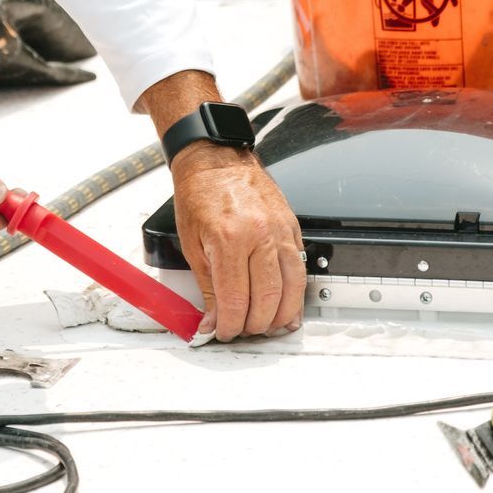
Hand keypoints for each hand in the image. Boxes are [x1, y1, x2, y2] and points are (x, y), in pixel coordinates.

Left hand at [170, 144, 305, 340]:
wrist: (215, 160)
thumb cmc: (199, 194)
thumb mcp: (191, 243)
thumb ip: (206, 287)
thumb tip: (212, 320)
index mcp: (228, 238)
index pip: (236, 299)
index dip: (230, 324)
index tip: (223, 332)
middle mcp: (259, 234)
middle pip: (267, 298)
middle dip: (254, 324)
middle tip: (242, 330)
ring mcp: (280, 230)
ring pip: (291, 288)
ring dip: (280, 315)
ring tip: (267, 326)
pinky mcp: (291, 227)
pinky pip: (300, 268)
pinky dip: (296, 294)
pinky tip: (288, 307)